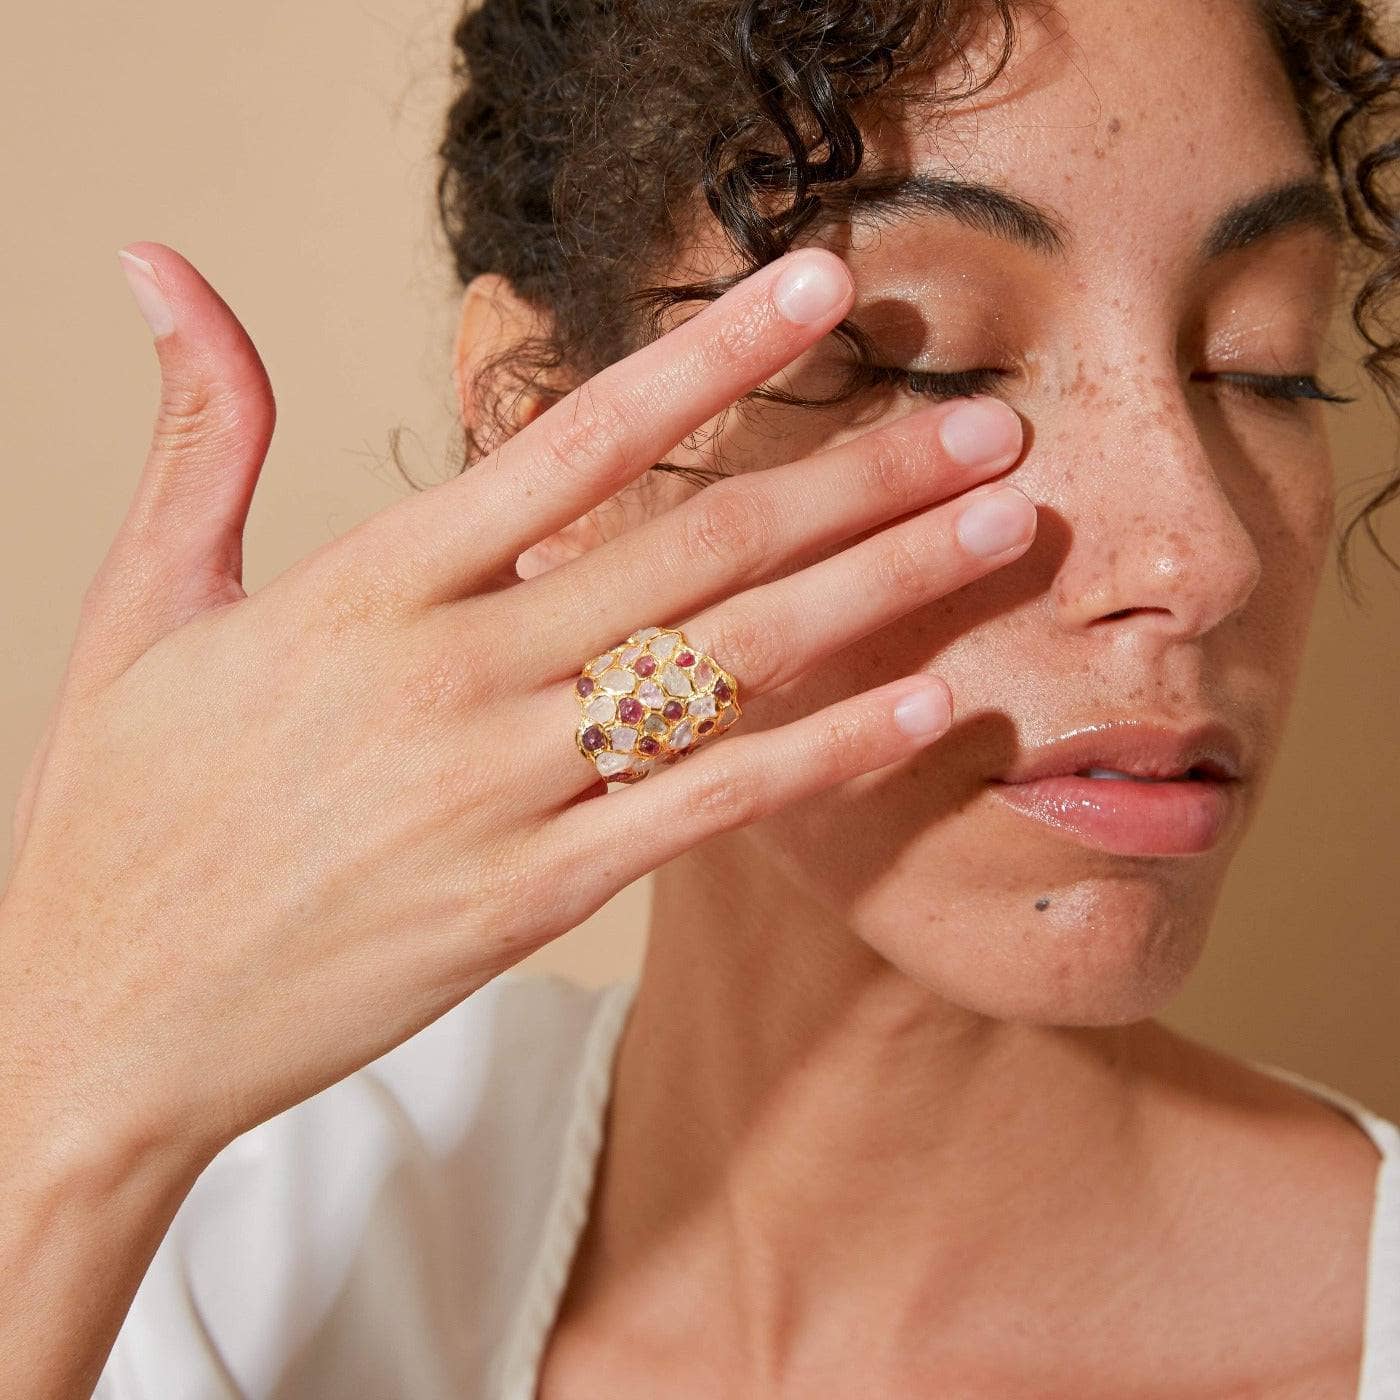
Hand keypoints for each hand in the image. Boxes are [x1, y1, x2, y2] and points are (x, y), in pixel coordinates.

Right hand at [0, 242, 1032, 1167]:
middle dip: (860, 477)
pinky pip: (706, 811)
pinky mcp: (528, 902)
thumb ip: (199, 437)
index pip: (574, 438)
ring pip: (727, 669)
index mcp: (366, 587)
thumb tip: (167, 272)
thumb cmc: (123, 814)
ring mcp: (499, 795)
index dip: (711, 355)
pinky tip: (924, 708)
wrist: (102, 1021)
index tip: (822, 293)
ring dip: (881, 594)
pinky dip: (822, 755)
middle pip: (696, 549)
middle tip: (991, 428)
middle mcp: (452, 676)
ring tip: (1003, 534)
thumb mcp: (140, 606)